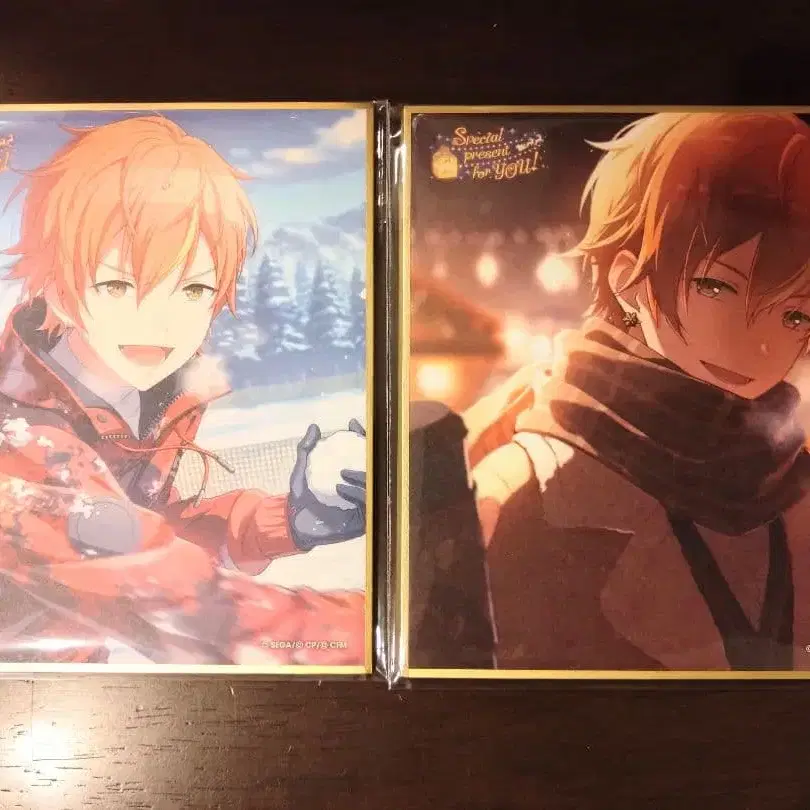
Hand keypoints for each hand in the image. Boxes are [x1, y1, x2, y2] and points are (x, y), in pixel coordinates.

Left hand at [287, 420, 366, 551]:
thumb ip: (306, 449)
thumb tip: (314, 426)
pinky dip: (356, 494)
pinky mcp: (364, 520)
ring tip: (344, 473)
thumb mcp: (301, 470)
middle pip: (375, 465)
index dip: (362, 435)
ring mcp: (364, 504)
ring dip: (362, 475)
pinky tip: (341, 488)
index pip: (364, 452)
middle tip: (357, 445)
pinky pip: (367, 504)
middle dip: (370, 451)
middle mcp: (362, 487)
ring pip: (375, 484)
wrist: (294, 524)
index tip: (352, 424)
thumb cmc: (301, 497)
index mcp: (351, 474)